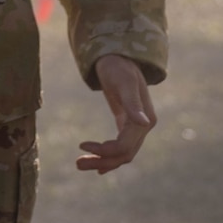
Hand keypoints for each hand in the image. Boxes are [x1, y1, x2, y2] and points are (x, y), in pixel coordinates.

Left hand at [77, 53, 156, 173]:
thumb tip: (145, 123)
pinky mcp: (127, 124)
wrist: (118, 57)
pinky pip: (120, 147)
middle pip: (124, 154)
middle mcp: (143, 127)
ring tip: (79, 164)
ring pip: (121, 154)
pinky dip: (109, 157)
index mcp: (145, 121)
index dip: (105, 150)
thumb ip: (132, 104)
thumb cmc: (119, 67)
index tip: (82, 145)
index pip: (125, 146)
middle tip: (77, 164)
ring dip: (103, 161)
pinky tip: (97, 165)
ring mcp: (136, 127)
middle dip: (102, 161)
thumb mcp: (124, 83)